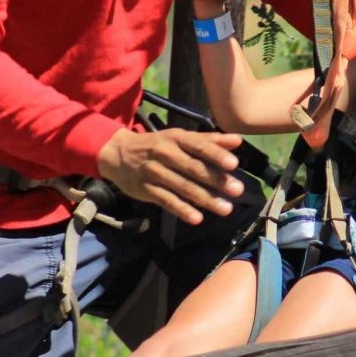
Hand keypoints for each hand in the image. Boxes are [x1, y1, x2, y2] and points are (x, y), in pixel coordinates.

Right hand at [97, 127, 244, 223]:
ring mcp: (154, 172)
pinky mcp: (146, 190)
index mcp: (176, 138)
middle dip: (216, 180)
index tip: (233, 164)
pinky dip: (182, 210)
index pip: (198, 146)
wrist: (118, 153)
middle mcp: (165, 153)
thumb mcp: (180, 138)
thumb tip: (237, 140)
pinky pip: (166, 201)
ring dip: (205, 199)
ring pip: (183, 187)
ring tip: (225, 208)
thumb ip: (209, 140)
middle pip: (193, 168)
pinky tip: (197, 218)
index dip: (216, 154)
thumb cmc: (157, 145)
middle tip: (237, 190)